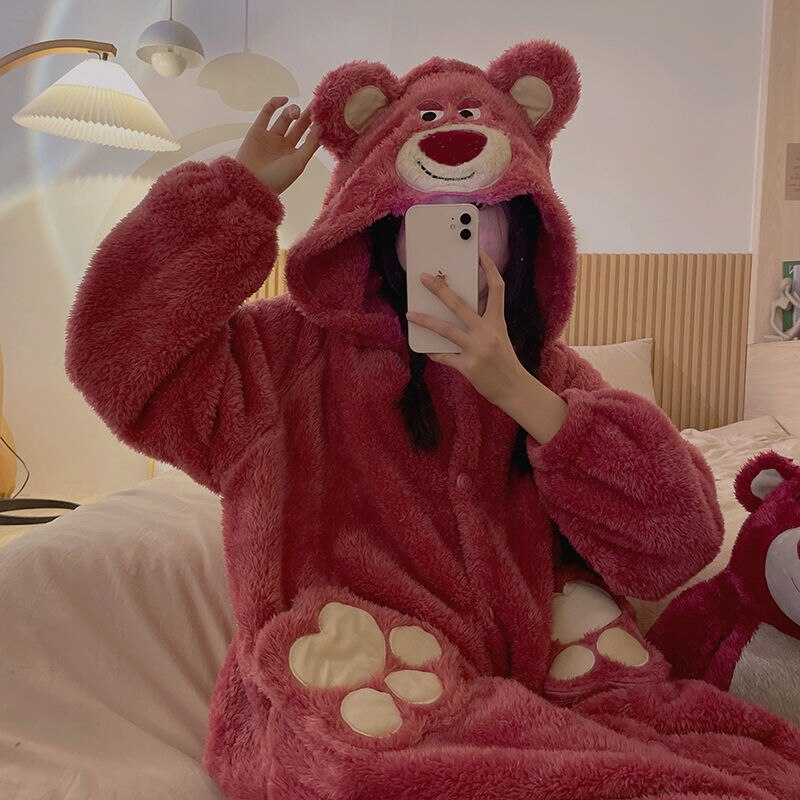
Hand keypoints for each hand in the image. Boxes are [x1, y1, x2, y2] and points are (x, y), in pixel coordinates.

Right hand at [235, 96, 320, 193]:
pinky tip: (284, 100)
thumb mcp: (299, 163)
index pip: (310, 136)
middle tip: (315, 103)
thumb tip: (320, 126)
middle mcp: (284, 145)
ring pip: (284, 118)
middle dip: (307, 115)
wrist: (250, 183)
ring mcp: (270, 137)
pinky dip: (274, 104)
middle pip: (299, 125)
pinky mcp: (256, 131)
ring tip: (295, 113)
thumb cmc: (277, 178)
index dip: (316, 125)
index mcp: (296, 155)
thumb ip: (310, 145)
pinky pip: (266, 113)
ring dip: (292, 111)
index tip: (324, 113)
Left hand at [405, 249, 526, 407]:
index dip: (489, 268)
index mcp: (498, 321)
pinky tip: (425, 348)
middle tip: (425, 278)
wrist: (514, 389)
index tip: (479, 252)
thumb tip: (457, 309)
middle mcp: (487, 332)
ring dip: (425, 320)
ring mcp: (477, 350)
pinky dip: (433, 352)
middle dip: (440, 289)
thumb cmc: (504, 361)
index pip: (496, 288)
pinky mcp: (468, 367)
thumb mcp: (499, 336)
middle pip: (460, 305)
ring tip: (410, 314)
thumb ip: (482, 322)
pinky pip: (444, 356)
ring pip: (446, 330)